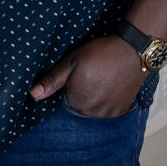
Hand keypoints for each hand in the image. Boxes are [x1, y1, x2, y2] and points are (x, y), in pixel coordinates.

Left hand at [29, 35, 146, 117]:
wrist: (133, 51)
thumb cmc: (100, 53)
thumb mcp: (71, 61)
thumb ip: (52, 80)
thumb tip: (33, 94)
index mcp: (77, 101)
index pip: (64, 103)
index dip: (68, 89)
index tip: (76, 77)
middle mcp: (92, 112)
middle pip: (79, 109)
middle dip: (80, 97)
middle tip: (91, 77)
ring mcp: (109, 113)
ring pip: (93, 113)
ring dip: (94, 102)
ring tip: (101, 82)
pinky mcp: (122, 111)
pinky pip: (108, 113)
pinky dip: (107, 104)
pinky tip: (110, 89)